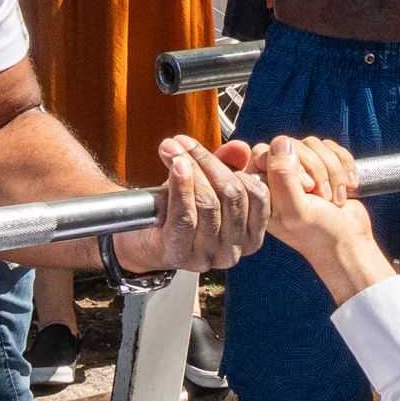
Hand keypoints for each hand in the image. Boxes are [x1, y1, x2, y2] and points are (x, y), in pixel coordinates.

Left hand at [129, 135, 272, 273]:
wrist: (142, 235)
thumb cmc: (179, 209)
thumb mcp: (208, 183)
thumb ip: (228, 164)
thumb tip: (240, 148)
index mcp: (250, 236)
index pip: (257, 195)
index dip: (238, 166)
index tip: (216, 148)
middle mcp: (234, 251)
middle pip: (232, 195)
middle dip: (207, 162)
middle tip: (183, 144)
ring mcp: (208, 256)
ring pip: (208, 203)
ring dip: (190, 169)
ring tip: (172, 150)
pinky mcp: (181, 255)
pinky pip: (185, 216)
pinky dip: (181, 187)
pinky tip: (175, 167)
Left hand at [256, 135, 396, 298]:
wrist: (349, 242)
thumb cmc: (318, 233)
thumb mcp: (295, 210)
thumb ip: (282, 176)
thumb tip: (282, 142)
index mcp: (261, 188)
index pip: (264, 152)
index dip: (287, 165)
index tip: (304, 189)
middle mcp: (277, 176)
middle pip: (291, 145)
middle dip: (315, 169)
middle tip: (321, 196)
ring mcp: (301, 169)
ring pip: (313, 144)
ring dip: (332, 171)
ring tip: (334, 198)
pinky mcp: (322, 166)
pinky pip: (331, 147)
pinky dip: (344, 165)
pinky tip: (347, 187)